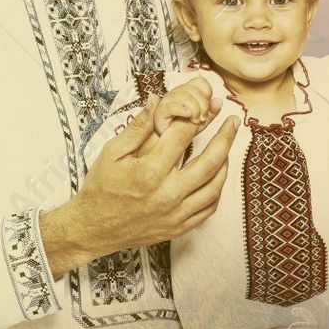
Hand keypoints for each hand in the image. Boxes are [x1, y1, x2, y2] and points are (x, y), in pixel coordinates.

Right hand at [38, 95, 238, 275]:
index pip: (182, 137)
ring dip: (226, 164)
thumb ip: (138, 127)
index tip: (206, 106)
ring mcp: (175, 213)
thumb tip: (156, 100)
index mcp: (149, 172)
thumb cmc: (102, 187)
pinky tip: (217, 176)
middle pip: (209, 161)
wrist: (94, 228)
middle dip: (226, 137)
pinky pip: (208, 209)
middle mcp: (166, 194)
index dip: (196, 117)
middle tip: (234, 121)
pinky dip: (217, 191)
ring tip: (228, 147)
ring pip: (214, 186)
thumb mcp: (112, 152)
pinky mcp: (179, 227)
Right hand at [153, 77, 219, 136]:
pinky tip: (188, 115)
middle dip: (203, 105)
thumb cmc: (184, 129)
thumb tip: (219, 101)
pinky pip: (171, 106)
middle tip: (203, 118)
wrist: (169, 142)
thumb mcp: (202, 120)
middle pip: (193, 89)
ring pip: (183, 96)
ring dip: (194, 110)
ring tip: (195, 121)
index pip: (200, 82)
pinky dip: (181, 110)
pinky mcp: (160, 112)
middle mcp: (177, 93)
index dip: (207, 92)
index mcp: (187, 92)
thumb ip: (212, 111)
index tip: (209, 106)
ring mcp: (167, 101)